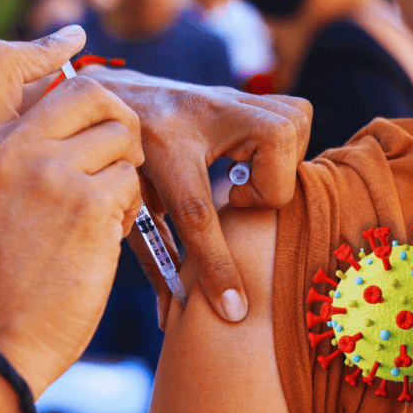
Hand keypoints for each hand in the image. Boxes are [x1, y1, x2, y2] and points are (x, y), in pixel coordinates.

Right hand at [0, 26, 142, 398]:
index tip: (73, 44)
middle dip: (116, 117)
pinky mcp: (89, 207)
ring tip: (105, 208)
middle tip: (117, 153)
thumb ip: (1, 151)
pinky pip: (133, 180)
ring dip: (126, 169)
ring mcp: (49, 174)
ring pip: (122, 137)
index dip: (43, 47)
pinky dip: (131, 206)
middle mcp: (6, 148)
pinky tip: (108, 236)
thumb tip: (56, 110)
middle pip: (88, 89)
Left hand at [81, 67, 310, 326]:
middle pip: (274, 147)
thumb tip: (170, 318)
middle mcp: (202, 110)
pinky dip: (286, 145)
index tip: (235, 307)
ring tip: (244, 179)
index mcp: (163, 146)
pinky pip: (295, 115)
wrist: (116, 100)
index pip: (198, 213)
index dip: (218, 267)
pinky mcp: (243, 94)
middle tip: (234, 197)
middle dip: (266, 187)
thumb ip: (155, 259)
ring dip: (280, 164)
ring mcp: (227, 95)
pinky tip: (254, 162)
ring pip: (293, 124)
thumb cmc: (125, 160)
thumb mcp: (132, 207)